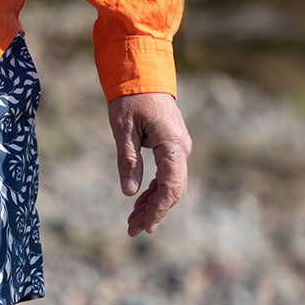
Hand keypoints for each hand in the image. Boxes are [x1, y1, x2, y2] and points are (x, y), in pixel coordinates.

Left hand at [107, 92, 191, 236]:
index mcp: (173, 145)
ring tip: (132, 223)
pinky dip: (153, 191)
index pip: (170, 186)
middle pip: (173, 190)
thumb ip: (127, 160)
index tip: (146, 228)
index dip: (158, 210)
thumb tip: (129, 193)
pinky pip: (166, 175)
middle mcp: (181, 149)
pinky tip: (139, 203)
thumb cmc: (130, 99)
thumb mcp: (122, 129)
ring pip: (170, 185)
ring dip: (152, 204)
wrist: (143, 74)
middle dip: (154, 212)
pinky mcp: (171, 147)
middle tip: (132, 231)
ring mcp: (179, 148)